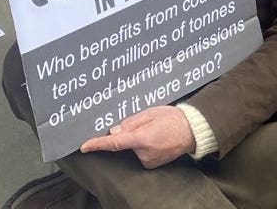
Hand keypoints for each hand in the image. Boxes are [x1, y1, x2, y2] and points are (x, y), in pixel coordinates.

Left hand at [79, 106, 194, 167]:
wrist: (192, 131)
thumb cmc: (172, 118)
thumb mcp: (150, 112)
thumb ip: (130, 122)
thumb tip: (114, 130)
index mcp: (142, 138)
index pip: (114, 143)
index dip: (97, 144)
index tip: (85, 146)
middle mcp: (144, 153)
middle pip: (125, 143)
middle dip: (130, 133)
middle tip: (147, 124)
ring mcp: (149, 161)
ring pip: (133, 149)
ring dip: (138, 140)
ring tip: (155, 130)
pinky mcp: (152, 164)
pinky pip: (141, 154)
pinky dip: (144, 147)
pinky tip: (156, 139)